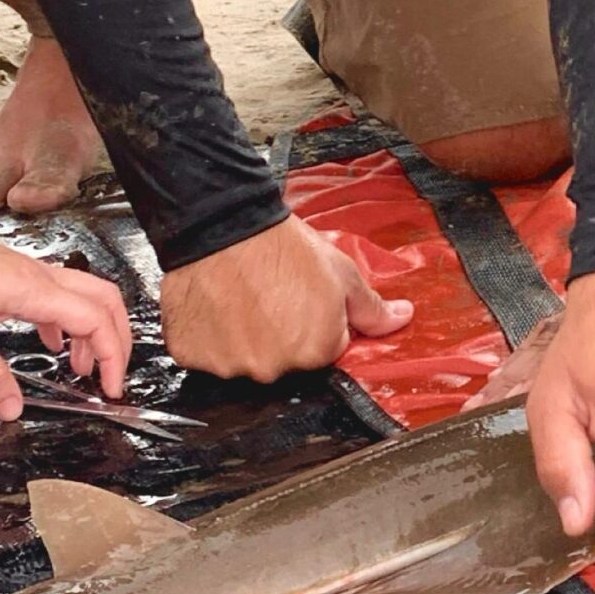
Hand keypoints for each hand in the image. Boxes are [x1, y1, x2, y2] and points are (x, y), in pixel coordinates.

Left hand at [0, 210, 132, 416]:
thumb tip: (12, 408)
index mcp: (36, 291)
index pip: (96, 321)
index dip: (111, 356)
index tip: (109, 388)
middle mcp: (41, 278)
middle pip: (106, 302)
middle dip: (118, 341)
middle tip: (111, 376)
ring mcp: (30, 275)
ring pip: (85, 298)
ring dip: (93, 332)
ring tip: (80, 368)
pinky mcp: (14, 276)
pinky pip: (57, 298)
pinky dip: (66, 324)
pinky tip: (51, 344)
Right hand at [160, 215, 410, 381]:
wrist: (224, 224)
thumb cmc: (283, 246)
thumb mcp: (341, 273)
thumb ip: (372, 308)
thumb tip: (403, 320)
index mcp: (316, 352)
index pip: (324, 351)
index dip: (316, 323)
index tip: (301, 298)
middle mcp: (273, 369)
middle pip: (282, 362)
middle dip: (280, 335)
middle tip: (269, 296)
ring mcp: (229, 366)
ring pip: (242, 360)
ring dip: (242, 338)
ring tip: (240, 298)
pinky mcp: (191, 356)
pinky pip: (205, 355)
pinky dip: (208, 337)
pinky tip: (216, 305)